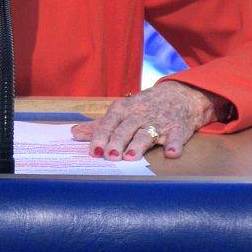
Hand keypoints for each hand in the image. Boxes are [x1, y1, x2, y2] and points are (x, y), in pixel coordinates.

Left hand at [70, 81, 223, 159]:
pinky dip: (174, 144)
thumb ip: (98, 126)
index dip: (100, 138)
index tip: (94, 152)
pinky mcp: (177, 128)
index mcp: (122, 110)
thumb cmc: (143, 107)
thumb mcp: (120, 112)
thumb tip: (74, 133)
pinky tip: (171, 153)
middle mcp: (139, 114)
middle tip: (110, 156)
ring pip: (147, 133)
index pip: (108, 124)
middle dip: (117, 142)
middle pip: (126, 129)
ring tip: (131, 156)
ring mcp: (159, 121)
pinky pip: (176, 136)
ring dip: (139, 144)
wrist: (178, 95)